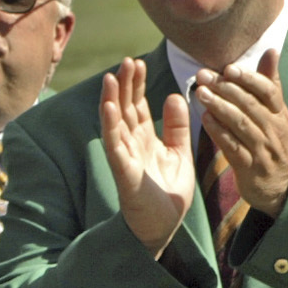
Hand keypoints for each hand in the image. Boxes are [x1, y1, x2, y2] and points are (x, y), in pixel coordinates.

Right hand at [99, 57, 195, 257]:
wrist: (165, 226)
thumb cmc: (168, 193)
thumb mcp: (180, 153)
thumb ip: (177, 127)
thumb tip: (175, 95)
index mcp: (144, 139)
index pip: (137, 106)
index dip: (136, 85)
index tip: (137, 63)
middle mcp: (131, 144)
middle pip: (124, 109)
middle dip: (125, 85)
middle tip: (127, 61)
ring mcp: (125, 157)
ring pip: (115, 123)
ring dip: (111, 99)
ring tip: (111, 77)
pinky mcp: (124, 171)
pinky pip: (114, 145)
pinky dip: (110, 125)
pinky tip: (108, 107)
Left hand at [195, 50, 287, 217]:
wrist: (283, 184)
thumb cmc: (273, 140)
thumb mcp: (276, 113)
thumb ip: (269, 83)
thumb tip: (271, 50)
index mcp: (280, 114)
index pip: (269, 92)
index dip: (250, 79)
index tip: (229, 67)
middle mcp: (274, 130)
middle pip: (251, 106)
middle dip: (227, 88)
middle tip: (203, 75)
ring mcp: (263, 149)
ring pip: (241, 125)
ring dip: (220, 107)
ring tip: (200, 93)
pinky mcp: (250, 167)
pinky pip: (233, 147)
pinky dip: (219, 132)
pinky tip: (204, 120)